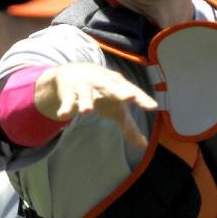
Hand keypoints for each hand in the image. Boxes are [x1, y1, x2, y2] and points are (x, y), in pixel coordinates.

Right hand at [34, 63, 157, 147]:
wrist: (76, 71)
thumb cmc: (105, 93)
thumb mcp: (117, 109)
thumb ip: (130, 127)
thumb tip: (143, 146)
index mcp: (119, 85)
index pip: (133, 91)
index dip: (143, 99)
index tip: (153, 107)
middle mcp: (103, 84)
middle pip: (113, 88)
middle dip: (121, 92)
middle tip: (130, 98)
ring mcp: (85, 87)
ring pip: (86, 95)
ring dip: (86, 102)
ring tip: (87, 112)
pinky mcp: (69, 93)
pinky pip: (68, 101)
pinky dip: (66, 107)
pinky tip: (63, 115)